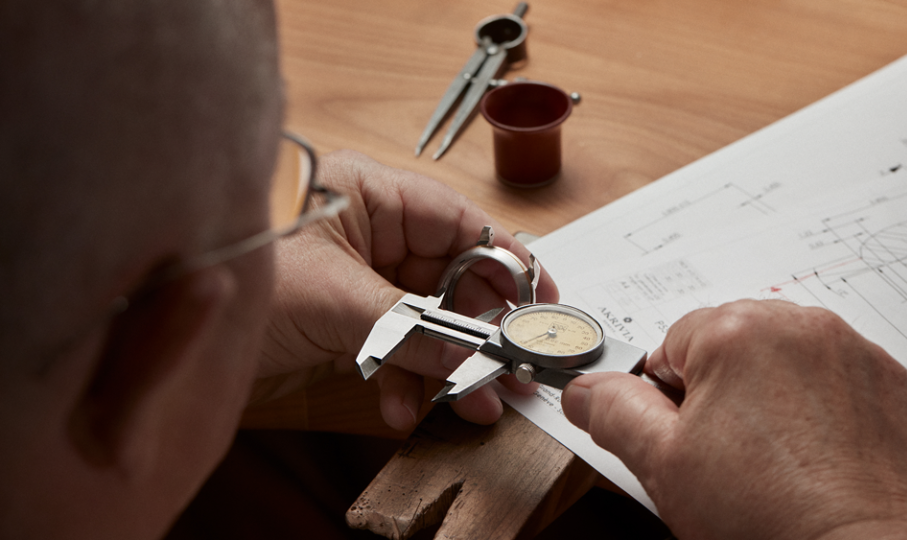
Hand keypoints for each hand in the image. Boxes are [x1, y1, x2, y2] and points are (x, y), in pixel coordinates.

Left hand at [254, 149, 558, 430]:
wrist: (166, 321)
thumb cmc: (237, 273)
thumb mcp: (336, 300)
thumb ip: (411, 329)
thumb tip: (472, 358)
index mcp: (374, 195)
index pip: (460, 223)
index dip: (505, 262)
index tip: (537, 301)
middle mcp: (373, 231)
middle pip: (450, 278)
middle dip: (476, 329)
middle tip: (504, 370)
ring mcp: (360, 277)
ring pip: (425, 318)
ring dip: (443, 364)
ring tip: (465, 403)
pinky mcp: (344, 318)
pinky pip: (392, 345)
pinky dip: (403, 378)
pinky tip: (404, 408)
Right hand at [562, 300, 906, 539]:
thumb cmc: (769, 517)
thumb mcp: (662, 465)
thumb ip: (613, 412)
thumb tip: (584, 389)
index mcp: (734, 332)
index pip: (672, 344)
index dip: (670, 398)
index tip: (688, 437)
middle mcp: (799, 326)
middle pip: (731, 346)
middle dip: (722, 391)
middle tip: (729, 455)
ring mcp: (853, 353)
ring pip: (785, 362)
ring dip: (773, 397)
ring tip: (775, 460)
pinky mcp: (893, 386)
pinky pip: (840, 382)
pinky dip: (826, 412)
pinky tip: (816, 458)